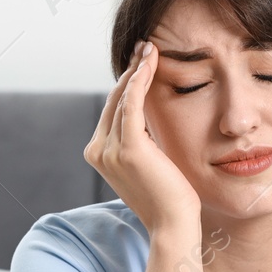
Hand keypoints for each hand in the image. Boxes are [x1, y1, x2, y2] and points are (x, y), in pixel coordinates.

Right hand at [85, 40, 200, 235]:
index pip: (113, 109)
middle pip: (114, 100)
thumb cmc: (169, 198)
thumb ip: (141, 141)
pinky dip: (140, 79)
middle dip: (131, 71)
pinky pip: (131, 103)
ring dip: (138, 69)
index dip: (127, 83)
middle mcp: (98, 151)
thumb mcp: (149, 164)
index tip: (143, 61)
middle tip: (147, 47)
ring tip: (151, 48)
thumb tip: (148, 117)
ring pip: (122, 97)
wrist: (173, 225)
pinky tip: (151, 61)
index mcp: (99, 154)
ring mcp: (109, 150)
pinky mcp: (128, 148)